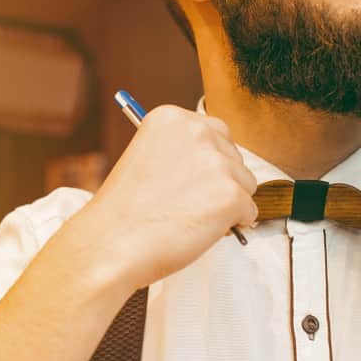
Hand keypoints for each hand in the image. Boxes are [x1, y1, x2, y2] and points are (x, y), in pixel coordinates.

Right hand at [78, 105, 257, 291]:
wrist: (110, 244)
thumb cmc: (124, 210)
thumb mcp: (147, 157)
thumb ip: (181, 151)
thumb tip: (218, 165)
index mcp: (171, 117)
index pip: (214, 132)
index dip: (203, 163)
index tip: (185, 180)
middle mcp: (196, 130)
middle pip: (234, 155)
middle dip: (220, 179)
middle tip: (189, 202)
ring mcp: (216, 162)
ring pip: (245, 184)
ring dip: (226, 203)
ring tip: (189, 216)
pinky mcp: (231, 195)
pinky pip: (250, 211)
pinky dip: (233, 225)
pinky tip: (200, 229)